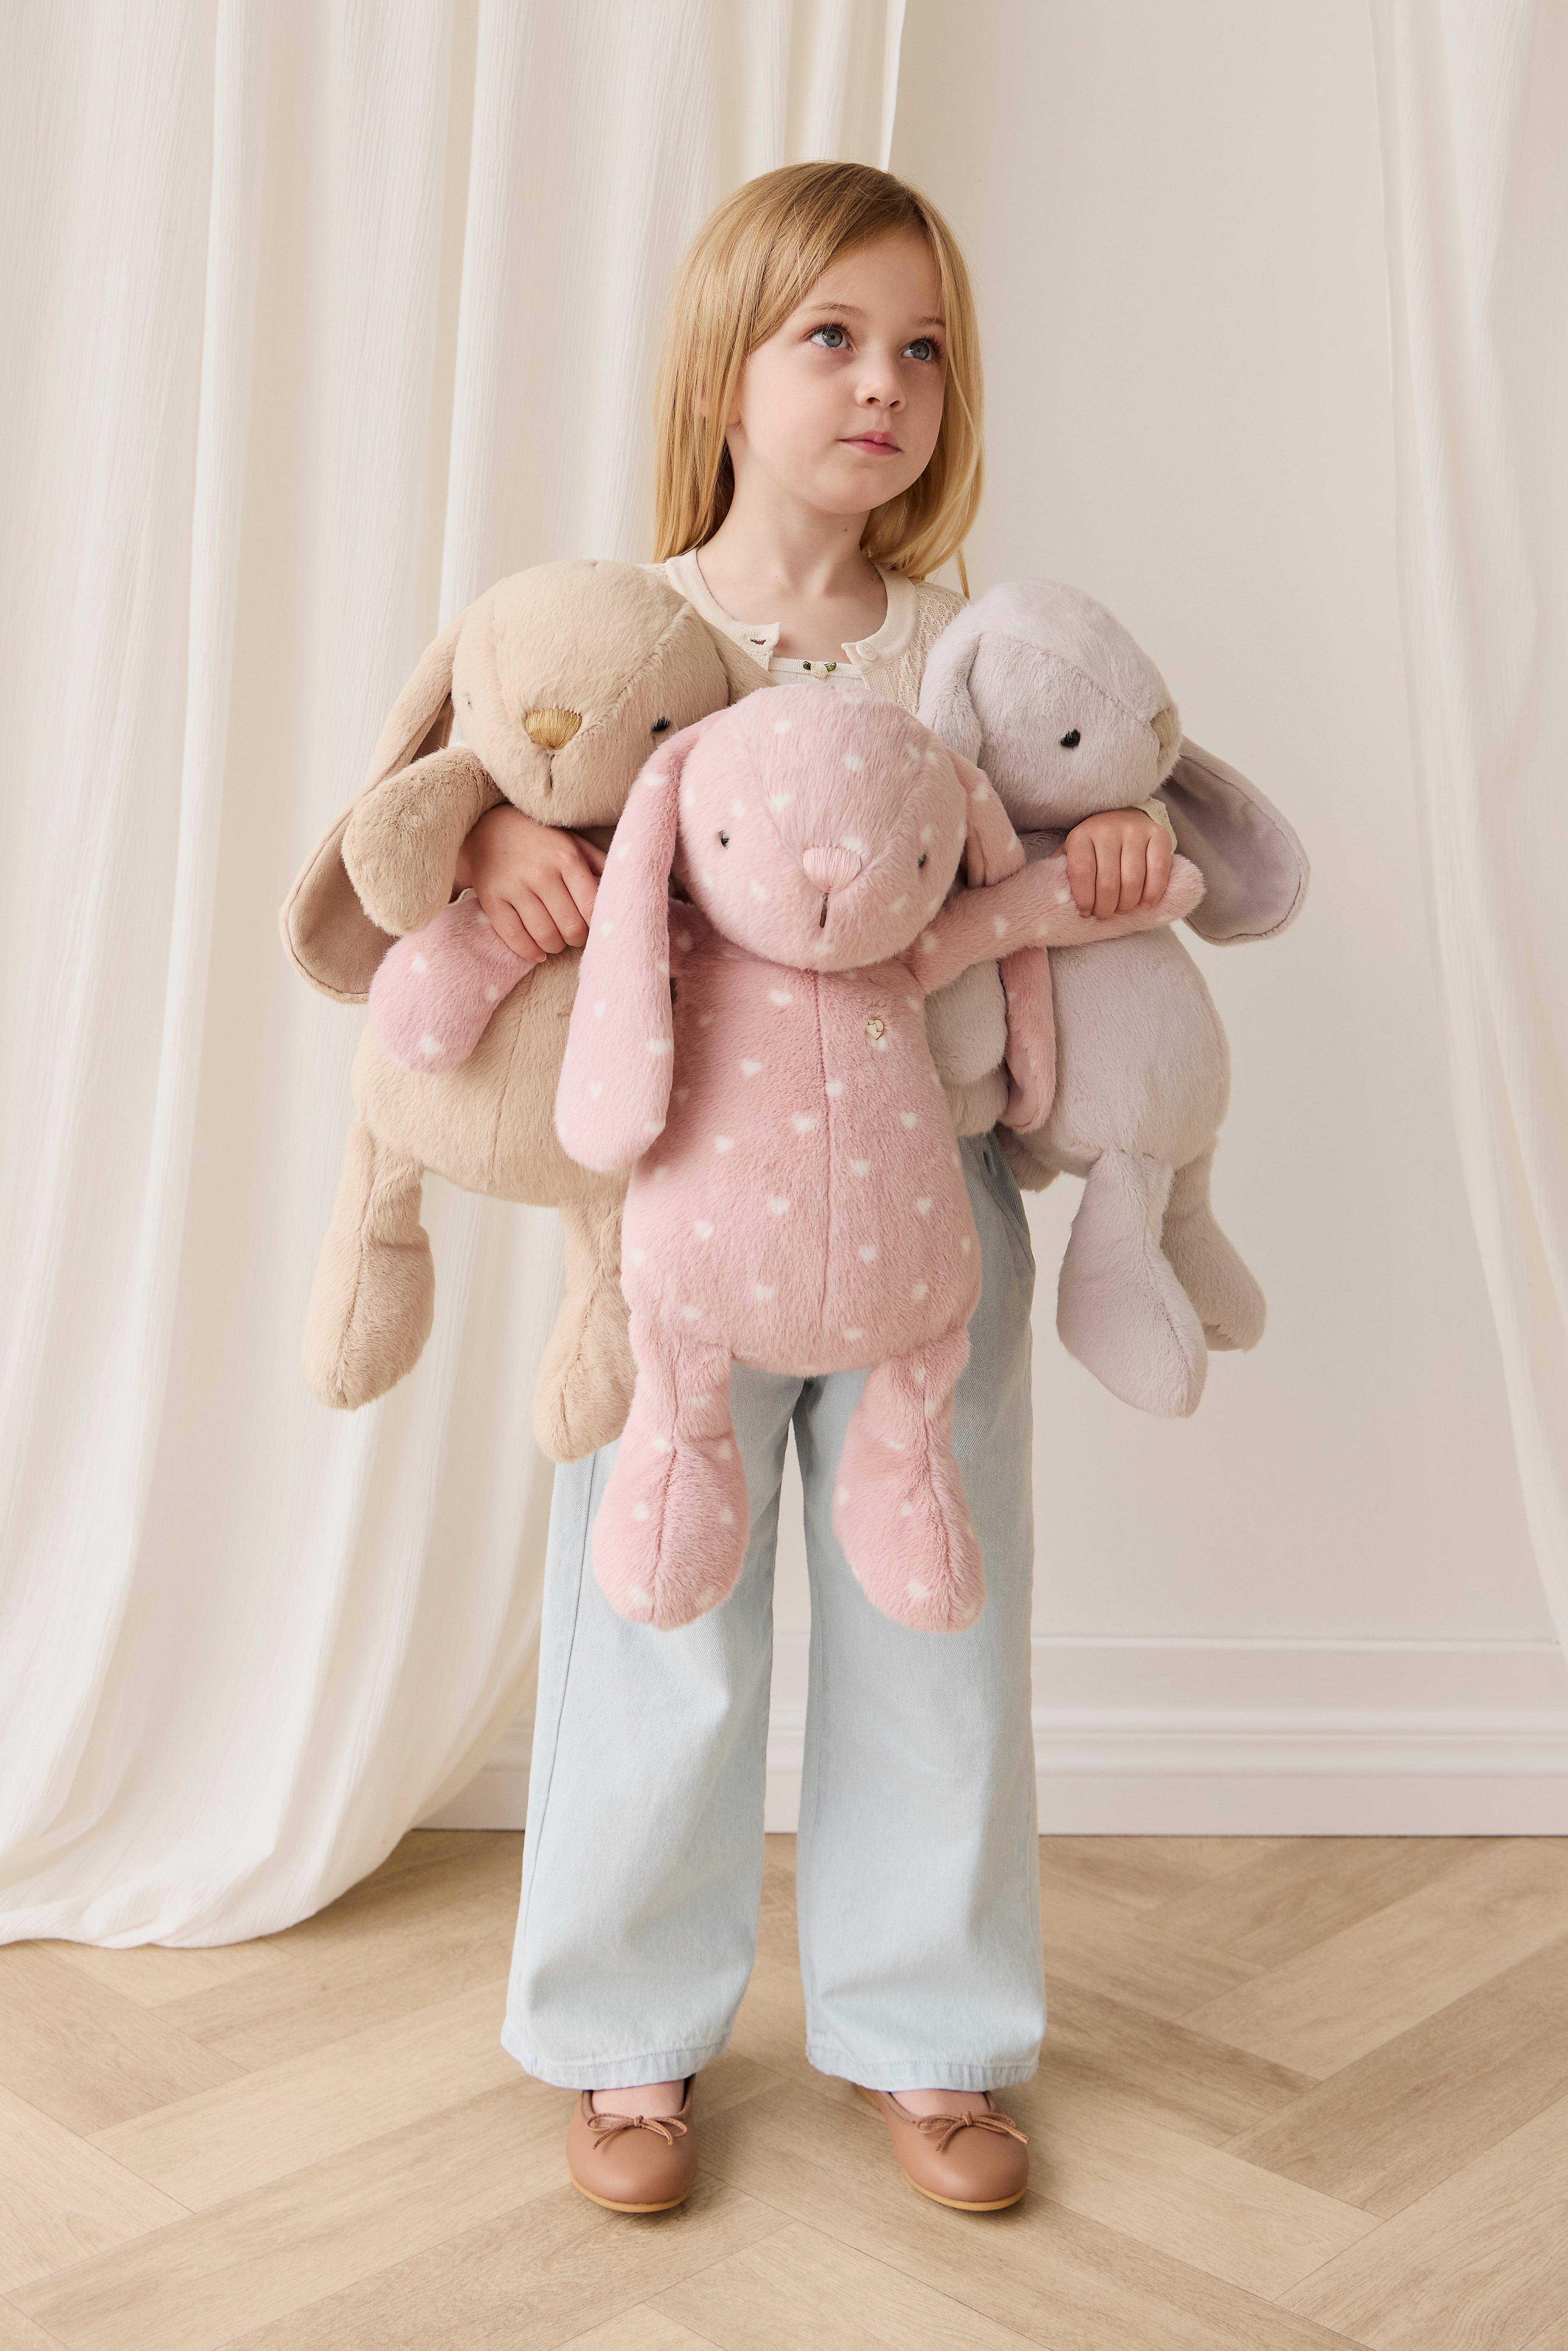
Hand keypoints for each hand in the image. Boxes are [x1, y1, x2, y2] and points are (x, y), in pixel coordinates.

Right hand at [451, 803, 605, 962]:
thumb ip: (599, 864)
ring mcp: (514, 886)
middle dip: (577, 939)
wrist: (487, 828)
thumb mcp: (573, 842)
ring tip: (556, 941)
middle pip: (571, 927)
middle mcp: (541, 873)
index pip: (592, 907)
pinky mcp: (491, 898)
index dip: (597, 925)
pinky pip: (513, 937)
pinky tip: (537, 952)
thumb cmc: (540, 840)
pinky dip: (529, 952)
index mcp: (567, 858)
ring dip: (555, 947)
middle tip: (573, 934)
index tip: (594, 926)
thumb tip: (624, 888)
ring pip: (545, 936)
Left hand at [1063, 808, 1172, 917]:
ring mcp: (1134, 831)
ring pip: (1133, 880)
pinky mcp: (1159, 835)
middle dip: (1106, 907)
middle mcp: (1107, 829)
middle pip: (1108, 881)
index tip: (1086, 912)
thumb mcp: (1072, 853)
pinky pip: (1158, 870)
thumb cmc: (1095, 845)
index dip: (1085, 899)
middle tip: (1105, 914)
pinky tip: (1146, 904)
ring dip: (1127, 904)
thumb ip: (1062, 872)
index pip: (1082, 872)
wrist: (1125, 816)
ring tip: (1123, 909)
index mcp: (1081, 836)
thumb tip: (1051, 897)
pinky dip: (1153, 892)